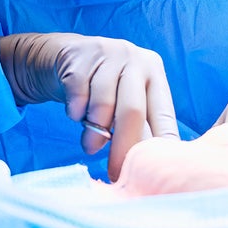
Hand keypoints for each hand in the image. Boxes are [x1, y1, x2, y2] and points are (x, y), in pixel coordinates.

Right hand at [0, 33, 177, 181]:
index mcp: (154, 72)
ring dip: (94, 133)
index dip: (157, 147)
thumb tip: (149, 168)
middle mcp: (135, 58)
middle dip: (122, 148)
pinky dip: (75, 113)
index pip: (163, 114)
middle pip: (132, 111)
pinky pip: (78, 96)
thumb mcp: (125, 101)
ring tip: (90, 144)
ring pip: (102, 105)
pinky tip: (76, 113)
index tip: (150, 175)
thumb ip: (139, 127)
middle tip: (115, 174)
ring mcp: (106, 53)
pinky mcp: (79, 55)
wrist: (64, 56)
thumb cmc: (102, 88)